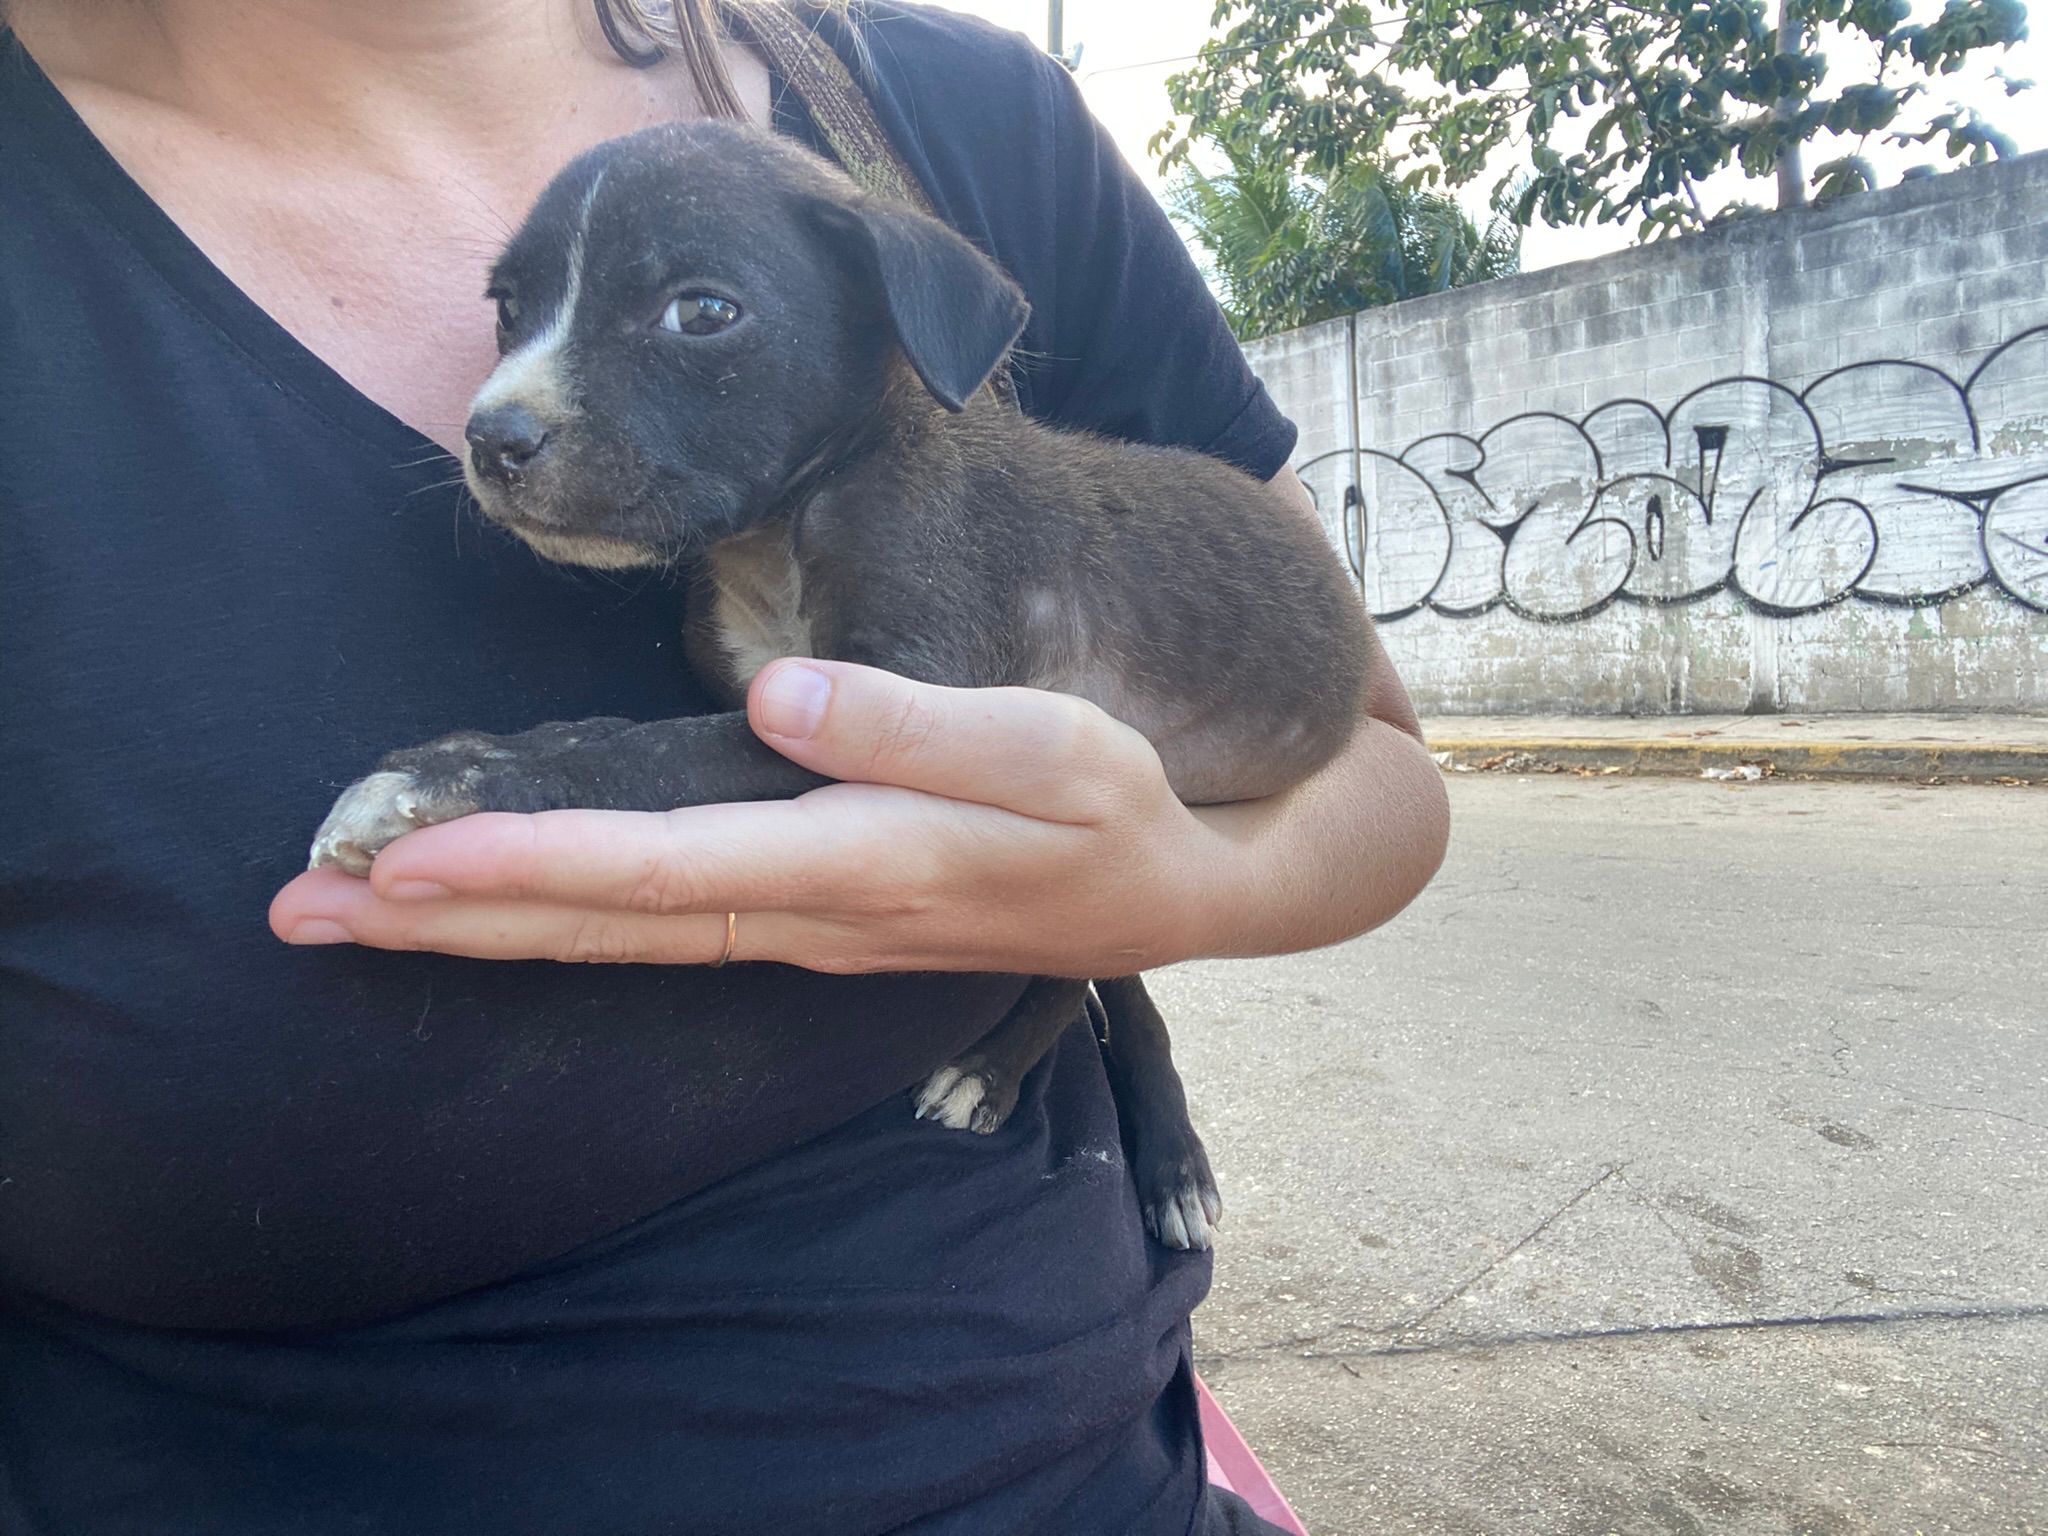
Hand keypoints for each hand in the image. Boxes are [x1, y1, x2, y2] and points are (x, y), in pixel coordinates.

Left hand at [269, 660, 1236, 972]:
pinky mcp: (802, 917)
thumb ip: (915, 722)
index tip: (405, 859)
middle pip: (602, 925)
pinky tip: (490, 909)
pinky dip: (554, 921)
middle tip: (301, 911)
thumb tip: (777, 700)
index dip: (531, 865)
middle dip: (449, 920)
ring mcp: (799, 926)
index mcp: (858, 860)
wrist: (1168, 892)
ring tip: (349, 918)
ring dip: (478, 930)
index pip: (664, 866)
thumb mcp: (1053, 747)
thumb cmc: (1113, 808)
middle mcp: (808, 910)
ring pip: (614, 937)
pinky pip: (654, 929)